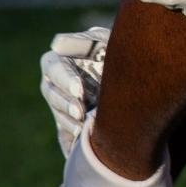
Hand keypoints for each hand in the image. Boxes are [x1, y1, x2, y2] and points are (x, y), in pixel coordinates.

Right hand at [39, 26, 109, 155]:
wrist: (132, 73)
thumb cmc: (113, 49)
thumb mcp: (102, 40)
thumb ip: (82, 42)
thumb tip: (58, 44)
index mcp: (57, 60)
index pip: (54, 69)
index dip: (65, 80)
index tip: (79, 90)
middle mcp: (54, 84)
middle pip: (53, 95)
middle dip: (67, 106)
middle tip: (81, 113)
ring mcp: (60, 106)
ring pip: (59, 116)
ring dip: (71, 124)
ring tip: (86, 130)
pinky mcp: (68, 124)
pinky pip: (65, 136)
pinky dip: (72, 142)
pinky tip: (82, 146)